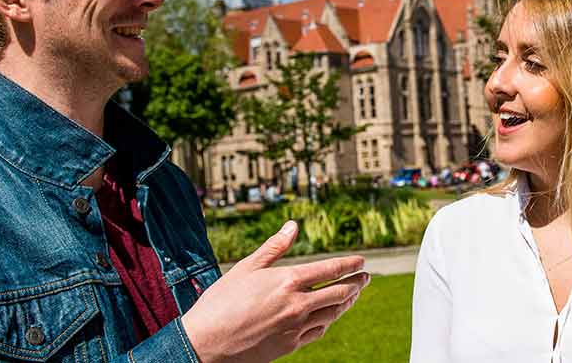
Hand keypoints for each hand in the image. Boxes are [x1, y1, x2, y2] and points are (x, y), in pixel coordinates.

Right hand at [182, 221, 369, 362]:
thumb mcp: (246, 268)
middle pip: (340, 292)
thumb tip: (292, 226)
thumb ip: (274, 247)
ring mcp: (296, 327)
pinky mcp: (291, 345)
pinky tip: (330, 315)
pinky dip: (329, 320)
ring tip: (353, 294)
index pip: (331, 269)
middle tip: (365, 277)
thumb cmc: (221, 302)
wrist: (206, 343)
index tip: (361, 261)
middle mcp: (298, 304)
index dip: (350, 264)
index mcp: (288, 281)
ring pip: (333, 313)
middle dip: (357, 283)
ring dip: (347, 301)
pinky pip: (320, 330)